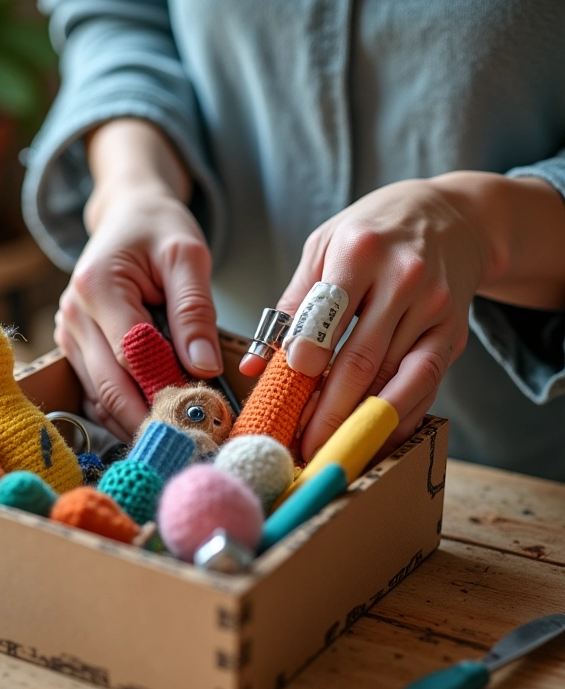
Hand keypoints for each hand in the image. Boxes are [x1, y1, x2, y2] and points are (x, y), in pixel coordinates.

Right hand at [55, 184, 221, 441]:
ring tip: (179, 442)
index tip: (202, 417)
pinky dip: (125, 411)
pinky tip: (155, 422)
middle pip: (112, 385)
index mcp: (98, 286)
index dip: (167, 388)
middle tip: (191, 446)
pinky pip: (97, 392)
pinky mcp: (75, 349)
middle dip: (152, 419)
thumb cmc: (157, 230)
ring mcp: (69, 335)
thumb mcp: (187, 255)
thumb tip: (203, 367)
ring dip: (139, 421)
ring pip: (102, 397)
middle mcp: (74, 315)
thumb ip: (194, 310)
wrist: (127, 216)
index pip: (133, 353)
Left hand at [264, 177, 500, 459]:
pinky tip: (375, 437)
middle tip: (303, 447)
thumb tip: (256, 364)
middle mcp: (403, 279)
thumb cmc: (374, 231)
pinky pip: (426, 384)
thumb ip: (292, 305)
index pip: (327, 318)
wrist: (453, 216)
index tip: (284, 400)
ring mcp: (435, 308)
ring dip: (361, 422)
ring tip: (332, 450)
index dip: (305, 365)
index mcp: (360, 252)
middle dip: (328, 412)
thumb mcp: (325, 247)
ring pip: (394, 379)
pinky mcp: (454, 332)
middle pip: (361, 360)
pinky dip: (399, 417)